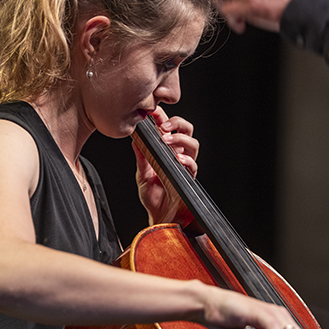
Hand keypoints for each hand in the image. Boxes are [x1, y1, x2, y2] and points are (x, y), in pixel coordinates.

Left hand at [133, 107, 198, 224]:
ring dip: (180, 139)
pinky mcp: (188, 178)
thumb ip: (141, 156)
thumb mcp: (142, 173)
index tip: (153, 112)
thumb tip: (135, 139)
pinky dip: (186, 160)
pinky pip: (193, 166)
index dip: (163, 117)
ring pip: (193, 144)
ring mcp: (184, 166)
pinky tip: (177, 159)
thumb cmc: (152, 196)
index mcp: (166, 150)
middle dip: (178, 123)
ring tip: (167, 140)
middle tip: (164, 125)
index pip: (169, 128)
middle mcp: (178, 155)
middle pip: (187, 130)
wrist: (158, 216)